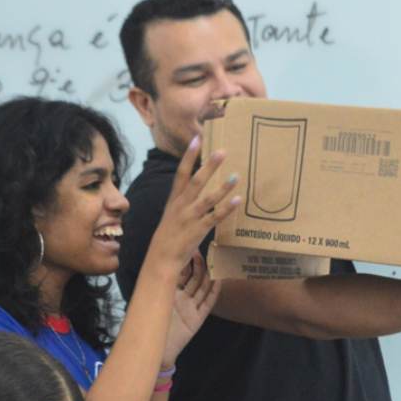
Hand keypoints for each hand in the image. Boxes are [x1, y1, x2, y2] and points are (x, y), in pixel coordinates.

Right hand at [150, 135, 240, 267]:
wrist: (161, 260)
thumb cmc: (166, 240)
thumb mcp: (170, 217)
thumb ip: (180, 204)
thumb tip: (191, 194)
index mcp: (174, 201)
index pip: (181, 173)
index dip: (189, 156)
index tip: (197, 139)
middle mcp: (181, 206)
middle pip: (196, 181)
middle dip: (209, 166)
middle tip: (222, 151)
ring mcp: (190, 218)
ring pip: (208, 198)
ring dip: (223, 187)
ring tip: (236, 175)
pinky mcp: (199, 230)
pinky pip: (216, 217)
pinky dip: (227, 208)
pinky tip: (239, 200)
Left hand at [161, 250, 221, 368]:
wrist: (156, 348)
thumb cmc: (151, 325)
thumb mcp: (152, 301)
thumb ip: (156, 285)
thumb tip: (154, 262)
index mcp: (169, 294)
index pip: (179, 274)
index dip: (184, 262)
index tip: (188, 249)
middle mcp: (182, 298)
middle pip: (193, 279)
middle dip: (197, 265)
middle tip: (200, 251)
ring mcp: (191, 308)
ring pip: (202, 289)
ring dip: (208, 276)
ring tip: (213, 262)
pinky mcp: (197, 319)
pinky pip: (207, 304)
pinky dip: (214, 293)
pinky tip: (219, 282)